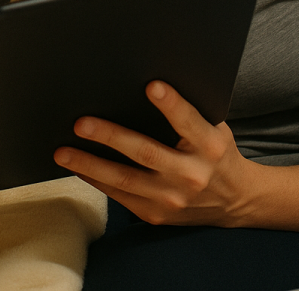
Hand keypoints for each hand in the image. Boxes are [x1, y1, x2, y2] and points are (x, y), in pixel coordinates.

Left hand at [53, 81, 253, 227]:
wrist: (236, 200)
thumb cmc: (216, 152)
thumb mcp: (214, 127)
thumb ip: (188, 112)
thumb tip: (146, 84)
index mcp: (210, 145)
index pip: (188, 121)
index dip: (171, 103)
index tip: (151, 85)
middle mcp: (192, 174)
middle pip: (146, 152)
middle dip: (110, 136)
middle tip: (81, 123)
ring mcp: (173, 199)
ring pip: (124, 180)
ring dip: (89, 164)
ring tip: (62, 152)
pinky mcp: (157, 215)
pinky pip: (120, 196)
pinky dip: (96, 180)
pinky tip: (77, 166)